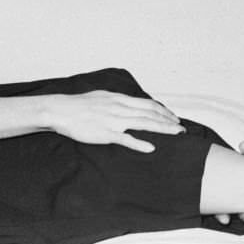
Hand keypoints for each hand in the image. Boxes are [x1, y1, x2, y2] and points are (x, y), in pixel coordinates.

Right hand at [45, 91, 184, 152]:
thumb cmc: (80, 104)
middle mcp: (120, 108)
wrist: (61, 110)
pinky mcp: (105, 133)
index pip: (148, 104)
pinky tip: (151, 148)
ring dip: (162, 129)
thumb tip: (130, 104)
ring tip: (176, 134)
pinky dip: (139, 143)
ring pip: (144, 124)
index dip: (164, 111)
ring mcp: (114, 121)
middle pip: (151, 114)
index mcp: (120, 99)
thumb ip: (118, 101)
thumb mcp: (103, 96)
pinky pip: (125, 139)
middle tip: (182, 129)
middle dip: (169, 121)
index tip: (174, 118)